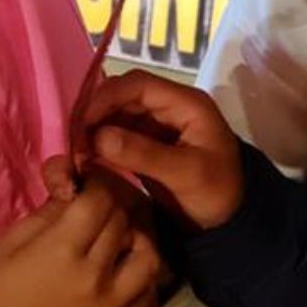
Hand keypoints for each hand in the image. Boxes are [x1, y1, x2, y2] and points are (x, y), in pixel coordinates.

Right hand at [0, 180, 161, 306]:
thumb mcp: (4, 244)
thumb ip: (45, 214)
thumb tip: (72, 189)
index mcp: (61, 249)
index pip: (99, 199)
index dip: (93, 186)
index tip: (83, 187)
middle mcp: (95, 274)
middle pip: (123, 222)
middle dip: (111, 207)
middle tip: (96, 210)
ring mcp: (113, 305)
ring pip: (148, 255)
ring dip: (136, 241)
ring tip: (117, 242)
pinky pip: (148, 293)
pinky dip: (141, 277)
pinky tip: (123, 274)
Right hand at [79, 70, 245, 230]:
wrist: (233, 221)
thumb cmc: (218, 193)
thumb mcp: (186, 174)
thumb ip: (144, 154)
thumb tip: (98, 137)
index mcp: (186, 104)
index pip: (139, 84)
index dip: (106, 96)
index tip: (82, 122)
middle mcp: (170, 107)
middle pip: (124, 95)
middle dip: (97, 112)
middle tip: (73, 139)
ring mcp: (159, 125)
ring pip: (118, 114)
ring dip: (96, 128)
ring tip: (77, 150)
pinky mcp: (149, 143)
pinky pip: (119, 133)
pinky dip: (102, 141)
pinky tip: (87, 156)